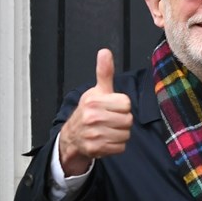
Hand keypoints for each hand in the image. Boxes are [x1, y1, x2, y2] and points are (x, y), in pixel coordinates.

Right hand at [58, 49, 132, 175]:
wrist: (73, 135)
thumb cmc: (89, 110)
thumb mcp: (97, 91)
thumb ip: (104, 72)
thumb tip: (105, 52)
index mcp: (94, 101)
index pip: (126, 104)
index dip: (122, 106)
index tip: (112, 107)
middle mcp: (92, 117)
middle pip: (128, 120)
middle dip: (122, 121)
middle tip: (110, 120)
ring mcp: (93, 134)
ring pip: (126, 134)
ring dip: (120, 134)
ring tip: (108, 130)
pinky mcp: (95, 148)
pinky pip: (120, 147)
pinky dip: (116, 146)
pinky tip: (106, 140)